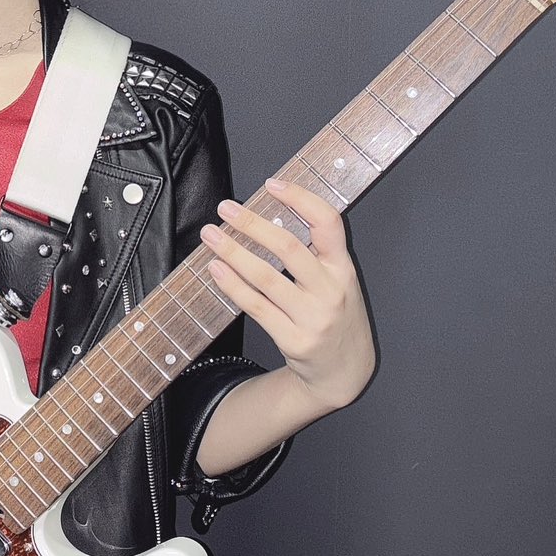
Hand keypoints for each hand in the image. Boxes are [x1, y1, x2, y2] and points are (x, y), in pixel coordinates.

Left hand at [200, 178, 374, 424]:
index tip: (272, 183)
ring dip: (234, 252)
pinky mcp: (294, 340)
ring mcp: (313, 317)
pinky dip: (233, 286)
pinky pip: (257, 307)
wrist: (344, 372)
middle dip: (253, 223)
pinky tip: (216, 269)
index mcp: (344, 268)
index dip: (301, 198)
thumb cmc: (335, 317)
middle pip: (289, 247)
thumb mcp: (339, 281)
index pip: (329, 222)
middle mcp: (332, 290)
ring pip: (267, 277)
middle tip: (226, 208)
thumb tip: (268, 217)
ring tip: (210, 235)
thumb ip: (316, 253)